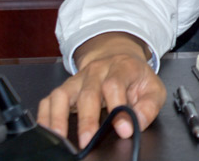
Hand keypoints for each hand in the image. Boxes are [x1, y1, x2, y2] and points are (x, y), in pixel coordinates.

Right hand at [37, 32, 166, 147]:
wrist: (118, 57)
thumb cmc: (135, 77)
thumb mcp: (153, 88)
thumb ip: (149, 106)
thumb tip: (137, 123)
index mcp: (121, 67)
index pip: (114, 85)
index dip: (117, 107)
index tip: (124, 130)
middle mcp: (96, 70)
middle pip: (88, 93)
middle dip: (87, 119)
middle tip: (88, 140)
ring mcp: (78, 78)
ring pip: (63, 95)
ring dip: (59, 117)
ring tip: (61, 138)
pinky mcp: (65, 88)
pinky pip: (49, 100)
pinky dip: (45, 116)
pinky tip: (48, 131)